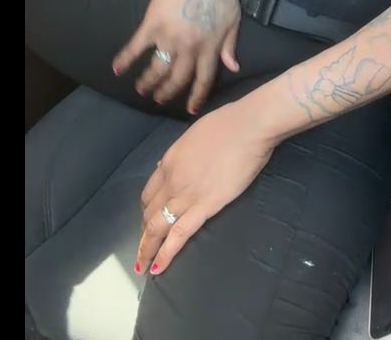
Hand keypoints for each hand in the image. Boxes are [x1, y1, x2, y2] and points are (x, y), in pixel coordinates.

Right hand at [113, 0, 240, 112]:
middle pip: (177, 79)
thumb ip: (230, 45)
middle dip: (167, 92)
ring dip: (147, 82)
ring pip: (157, 69)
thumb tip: (232, 67)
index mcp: (209, 48)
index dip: (197, 96)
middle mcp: (189, 48)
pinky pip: (136, 48)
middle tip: (158, 99)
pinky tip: (117, 69)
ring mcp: (169, 38)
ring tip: (141, 89)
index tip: (190, 109)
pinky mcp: (152, 26)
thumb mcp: (233, 20)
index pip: (203, 79)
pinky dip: (125, 60)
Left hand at [135, 99, 274, 274]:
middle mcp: (171, 181)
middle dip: (145, 232)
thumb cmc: (228, 124)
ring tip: (142, 265)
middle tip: (145, 247)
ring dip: (148, 249)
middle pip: (149, 213)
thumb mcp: (194, 134)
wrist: (248, 126)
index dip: (147, 209)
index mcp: (169, 161)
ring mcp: (186, 195)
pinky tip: (157, 268)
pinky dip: (165, 254)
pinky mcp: (206, 207)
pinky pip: (179, 235)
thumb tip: (174, 163)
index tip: (150, 218)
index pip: (149, 193)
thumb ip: (182, 153)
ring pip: (158, 228)